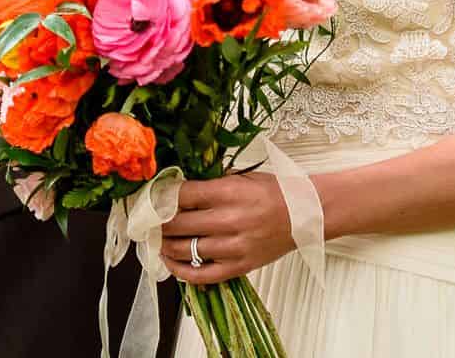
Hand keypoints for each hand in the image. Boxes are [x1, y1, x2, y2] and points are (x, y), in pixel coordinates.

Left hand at [159, 172, 294, 285]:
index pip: (182, 195)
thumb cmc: (275, 193)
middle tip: (148, 220)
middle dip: (157, 222)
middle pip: (176, 223)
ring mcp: (233, 247)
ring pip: (183, 250)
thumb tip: (176, 190)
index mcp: (230, 192)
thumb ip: (211, 184)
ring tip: (156, 239)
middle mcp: (229, 220)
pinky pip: (200, 275)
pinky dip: (179, 271)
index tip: (152, 197)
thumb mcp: (242, 178)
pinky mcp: (238, 267)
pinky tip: (170, 262)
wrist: (306, 215)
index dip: (161, 197)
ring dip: (163, 245)